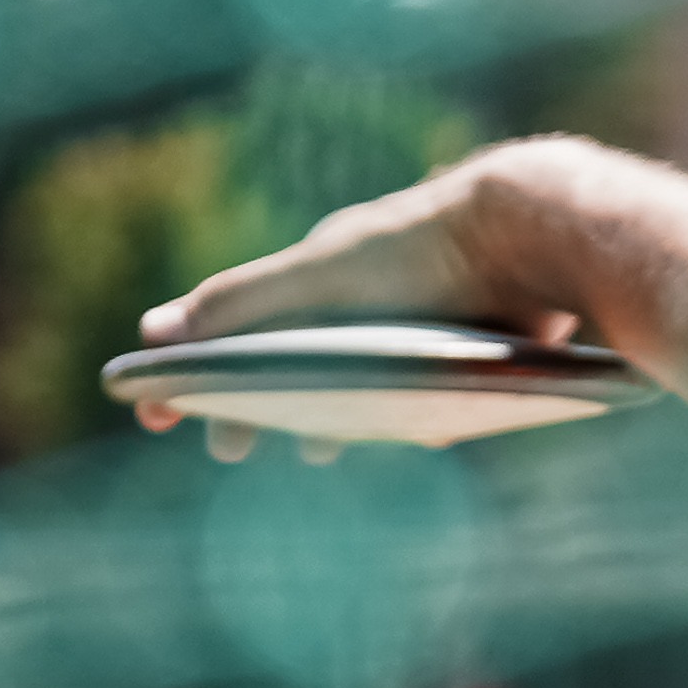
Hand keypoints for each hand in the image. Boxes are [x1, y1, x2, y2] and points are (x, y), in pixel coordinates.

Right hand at [133, 151, 585, 461]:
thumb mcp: (319, 282)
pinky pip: (438, 385)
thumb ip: (243, 307)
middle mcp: (366, 296)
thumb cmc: (417, 254)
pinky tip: (424, 437)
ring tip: (319, 452)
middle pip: (298, 359)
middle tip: (229, 451)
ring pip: (365, 376)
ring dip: (336, 412)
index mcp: (318, 279)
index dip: (194, 371)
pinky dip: (418, 411)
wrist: (532, 235)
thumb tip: (155, 338)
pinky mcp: (479, 341)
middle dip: (258, 402)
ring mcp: (422, 319)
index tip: (158, 415)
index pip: (239, 331)